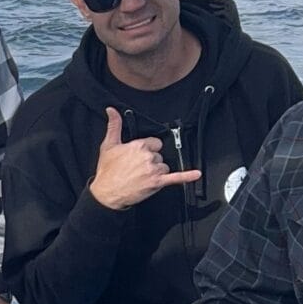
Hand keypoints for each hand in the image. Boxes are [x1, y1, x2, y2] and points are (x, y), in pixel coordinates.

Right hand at [88, 107, 202, 210]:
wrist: (106, 193)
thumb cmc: (107, 171)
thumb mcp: (108, 145)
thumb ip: (114, 125)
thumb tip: (112, 110)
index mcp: (138, 146)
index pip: (154, 143)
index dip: (148, 149)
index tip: (140, 155)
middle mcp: (148, 157)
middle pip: (159, 155)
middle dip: (151, 161)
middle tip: (137, 168)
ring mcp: (153, 170)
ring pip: (164, 166)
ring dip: (157, 172)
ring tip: (142, 177)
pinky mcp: (157, 183)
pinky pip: (176, 178)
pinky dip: (187, 176)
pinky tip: (196, 174)